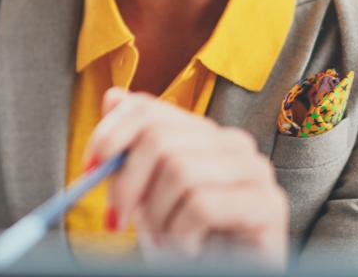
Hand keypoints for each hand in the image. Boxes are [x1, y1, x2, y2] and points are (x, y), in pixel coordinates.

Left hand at [83, 87, 288, 267]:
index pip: (147, 107)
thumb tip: (113, 98)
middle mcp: (232, 143)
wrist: (223, 276)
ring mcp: (255, 171)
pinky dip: (182, 234)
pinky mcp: (267, 205)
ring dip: (159, 216)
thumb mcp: (147, 193)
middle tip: (120, 218)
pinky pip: (202, 204)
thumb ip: (133, 150)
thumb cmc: (184, 238)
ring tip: (166, 238)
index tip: (90, 168)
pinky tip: (189, 248)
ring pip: (180, 170)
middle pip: (159, 138)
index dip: (110, 134)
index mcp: (203, 134)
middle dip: (127, 183)